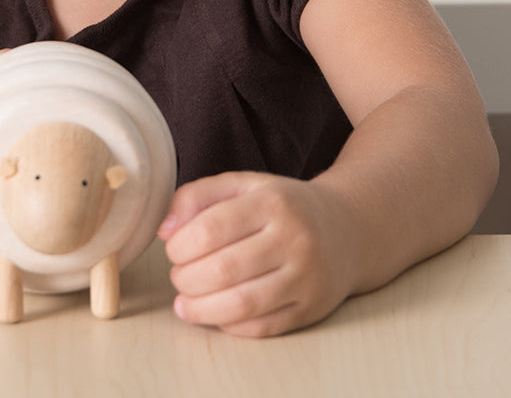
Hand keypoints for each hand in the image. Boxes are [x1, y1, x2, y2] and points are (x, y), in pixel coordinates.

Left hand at [157, 171, 354, 337]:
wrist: (346, 228)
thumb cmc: (282, 205)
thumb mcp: (243, 185)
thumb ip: (199, 196)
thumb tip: (164, 228)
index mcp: (272, 201)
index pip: (213, 227)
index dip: (181, 245)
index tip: (171, 249)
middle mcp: (294, 238)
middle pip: (225, 268)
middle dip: (187, 278)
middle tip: (177, 276)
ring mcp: (306, 276)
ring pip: (243, 303)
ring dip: (202, 308)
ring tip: (185, 302)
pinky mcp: (312, 308)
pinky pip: (262, 326)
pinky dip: (230, 325)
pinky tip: (214, 314)